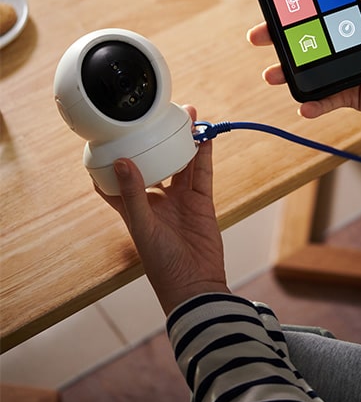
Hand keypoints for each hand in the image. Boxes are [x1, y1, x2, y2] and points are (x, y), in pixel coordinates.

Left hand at [95, 106, 229, 316]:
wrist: (196, 285)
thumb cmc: (162, 265)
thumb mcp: (142, 227)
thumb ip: (133, 194)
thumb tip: (121, 162)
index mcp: (135, 206)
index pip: (120, 177)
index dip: (117, 156)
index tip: (115, 133)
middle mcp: (157, 199)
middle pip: (156, 161)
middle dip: (157, 139)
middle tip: (161, 115)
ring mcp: (181, 199)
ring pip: (181, 162)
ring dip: (183, 141)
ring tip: (186, 117)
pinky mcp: (202, 201)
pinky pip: (202, 172)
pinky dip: (203, 154)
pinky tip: (204, 136)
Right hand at [247, 0, 360, 126]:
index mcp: (358, 22)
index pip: (320, 10)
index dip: (297, 7)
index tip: (275, 4)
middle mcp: (348, 45)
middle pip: (306, 40)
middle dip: (279, 40)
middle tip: (258, 38)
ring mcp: (347, 70)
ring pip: (310, 70)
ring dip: (288, 73)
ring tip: (271, 75)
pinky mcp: (352, 95)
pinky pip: (327, 99)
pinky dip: (313, 104)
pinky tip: (304, 105)